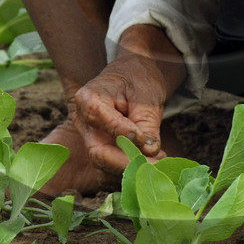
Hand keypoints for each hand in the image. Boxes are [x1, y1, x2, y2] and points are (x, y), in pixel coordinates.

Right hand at [69, 24, 184, 174]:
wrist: (134, 75)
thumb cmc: (138, 79)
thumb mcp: (146, 96)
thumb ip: (146, 124)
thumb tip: (150, 151)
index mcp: (88, 98)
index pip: (99, 119)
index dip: (122, 133)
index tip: (146, 141)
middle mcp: (83, 121)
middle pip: (98, 152)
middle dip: (128, 163)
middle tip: (157, 164)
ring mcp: (90, 137)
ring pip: (105, 164)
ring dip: (133, 168)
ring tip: (160, 161)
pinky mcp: (101, 148)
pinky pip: (112, 166)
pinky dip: (133, 167)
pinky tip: (153, 160)